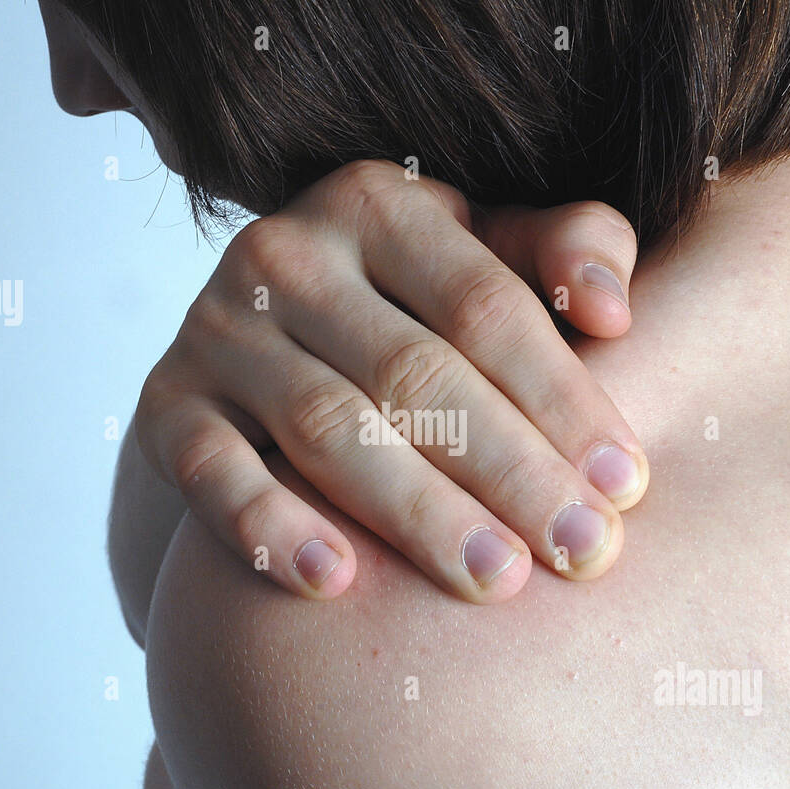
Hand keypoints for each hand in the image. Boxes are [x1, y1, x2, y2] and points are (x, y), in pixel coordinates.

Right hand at [135, 159, 647, 602]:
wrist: (257, 344)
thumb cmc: (405, 306)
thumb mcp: (481, 255)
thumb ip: (559, 253)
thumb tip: (615, 307)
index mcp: (378, 206)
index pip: (485, 306)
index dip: (563, 396)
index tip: (624, 484)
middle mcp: (287, 255)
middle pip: (417, 375)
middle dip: (510, 472)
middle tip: (581, 553)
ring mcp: (217, 330)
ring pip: (329, 430)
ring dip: (418, 514)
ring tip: (495, 579)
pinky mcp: (165, 406)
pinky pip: (211, 471)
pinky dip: (267, 525)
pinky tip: (335, 582)